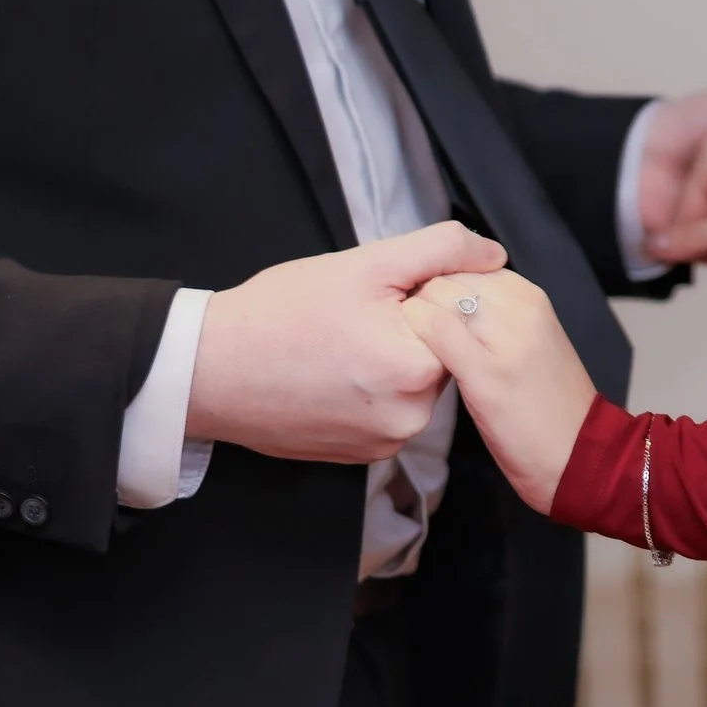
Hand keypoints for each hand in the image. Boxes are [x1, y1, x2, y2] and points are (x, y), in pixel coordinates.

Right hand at [186, 221, 504, 462]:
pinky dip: (371, 387)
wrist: (211, 370)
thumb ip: (441, 250)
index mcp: (417, 369)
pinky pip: (389, 410)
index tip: (380, 294)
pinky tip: (333, 369)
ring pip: (414, 382)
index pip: (457, 319)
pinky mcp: (362, 456)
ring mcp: (385, 443)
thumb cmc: (280, 313)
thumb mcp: (366, 264)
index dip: (423, 294)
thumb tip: (495, 255)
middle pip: (439, 353)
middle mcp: (409, 419)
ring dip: (391, 357)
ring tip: (339, 341)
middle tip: (355, 315)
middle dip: (409, 326)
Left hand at [403, 271, 595, 514]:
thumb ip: (497, 313)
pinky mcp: (486, 372)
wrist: (579, 455)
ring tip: (406, 342)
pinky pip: (435, 330)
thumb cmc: (547, 406)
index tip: (424, 309)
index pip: (466, 261)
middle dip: (421, 294)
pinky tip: (408, 354)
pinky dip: (414, 333)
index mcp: (531, 296)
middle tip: (408, 327)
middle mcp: (521, 307)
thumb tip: (448, 297)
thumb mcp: (531, 342)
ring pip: (438, 295)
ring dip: (413, 313)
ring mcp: (506, 337)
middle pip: (448, 275)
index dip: (436, 281)